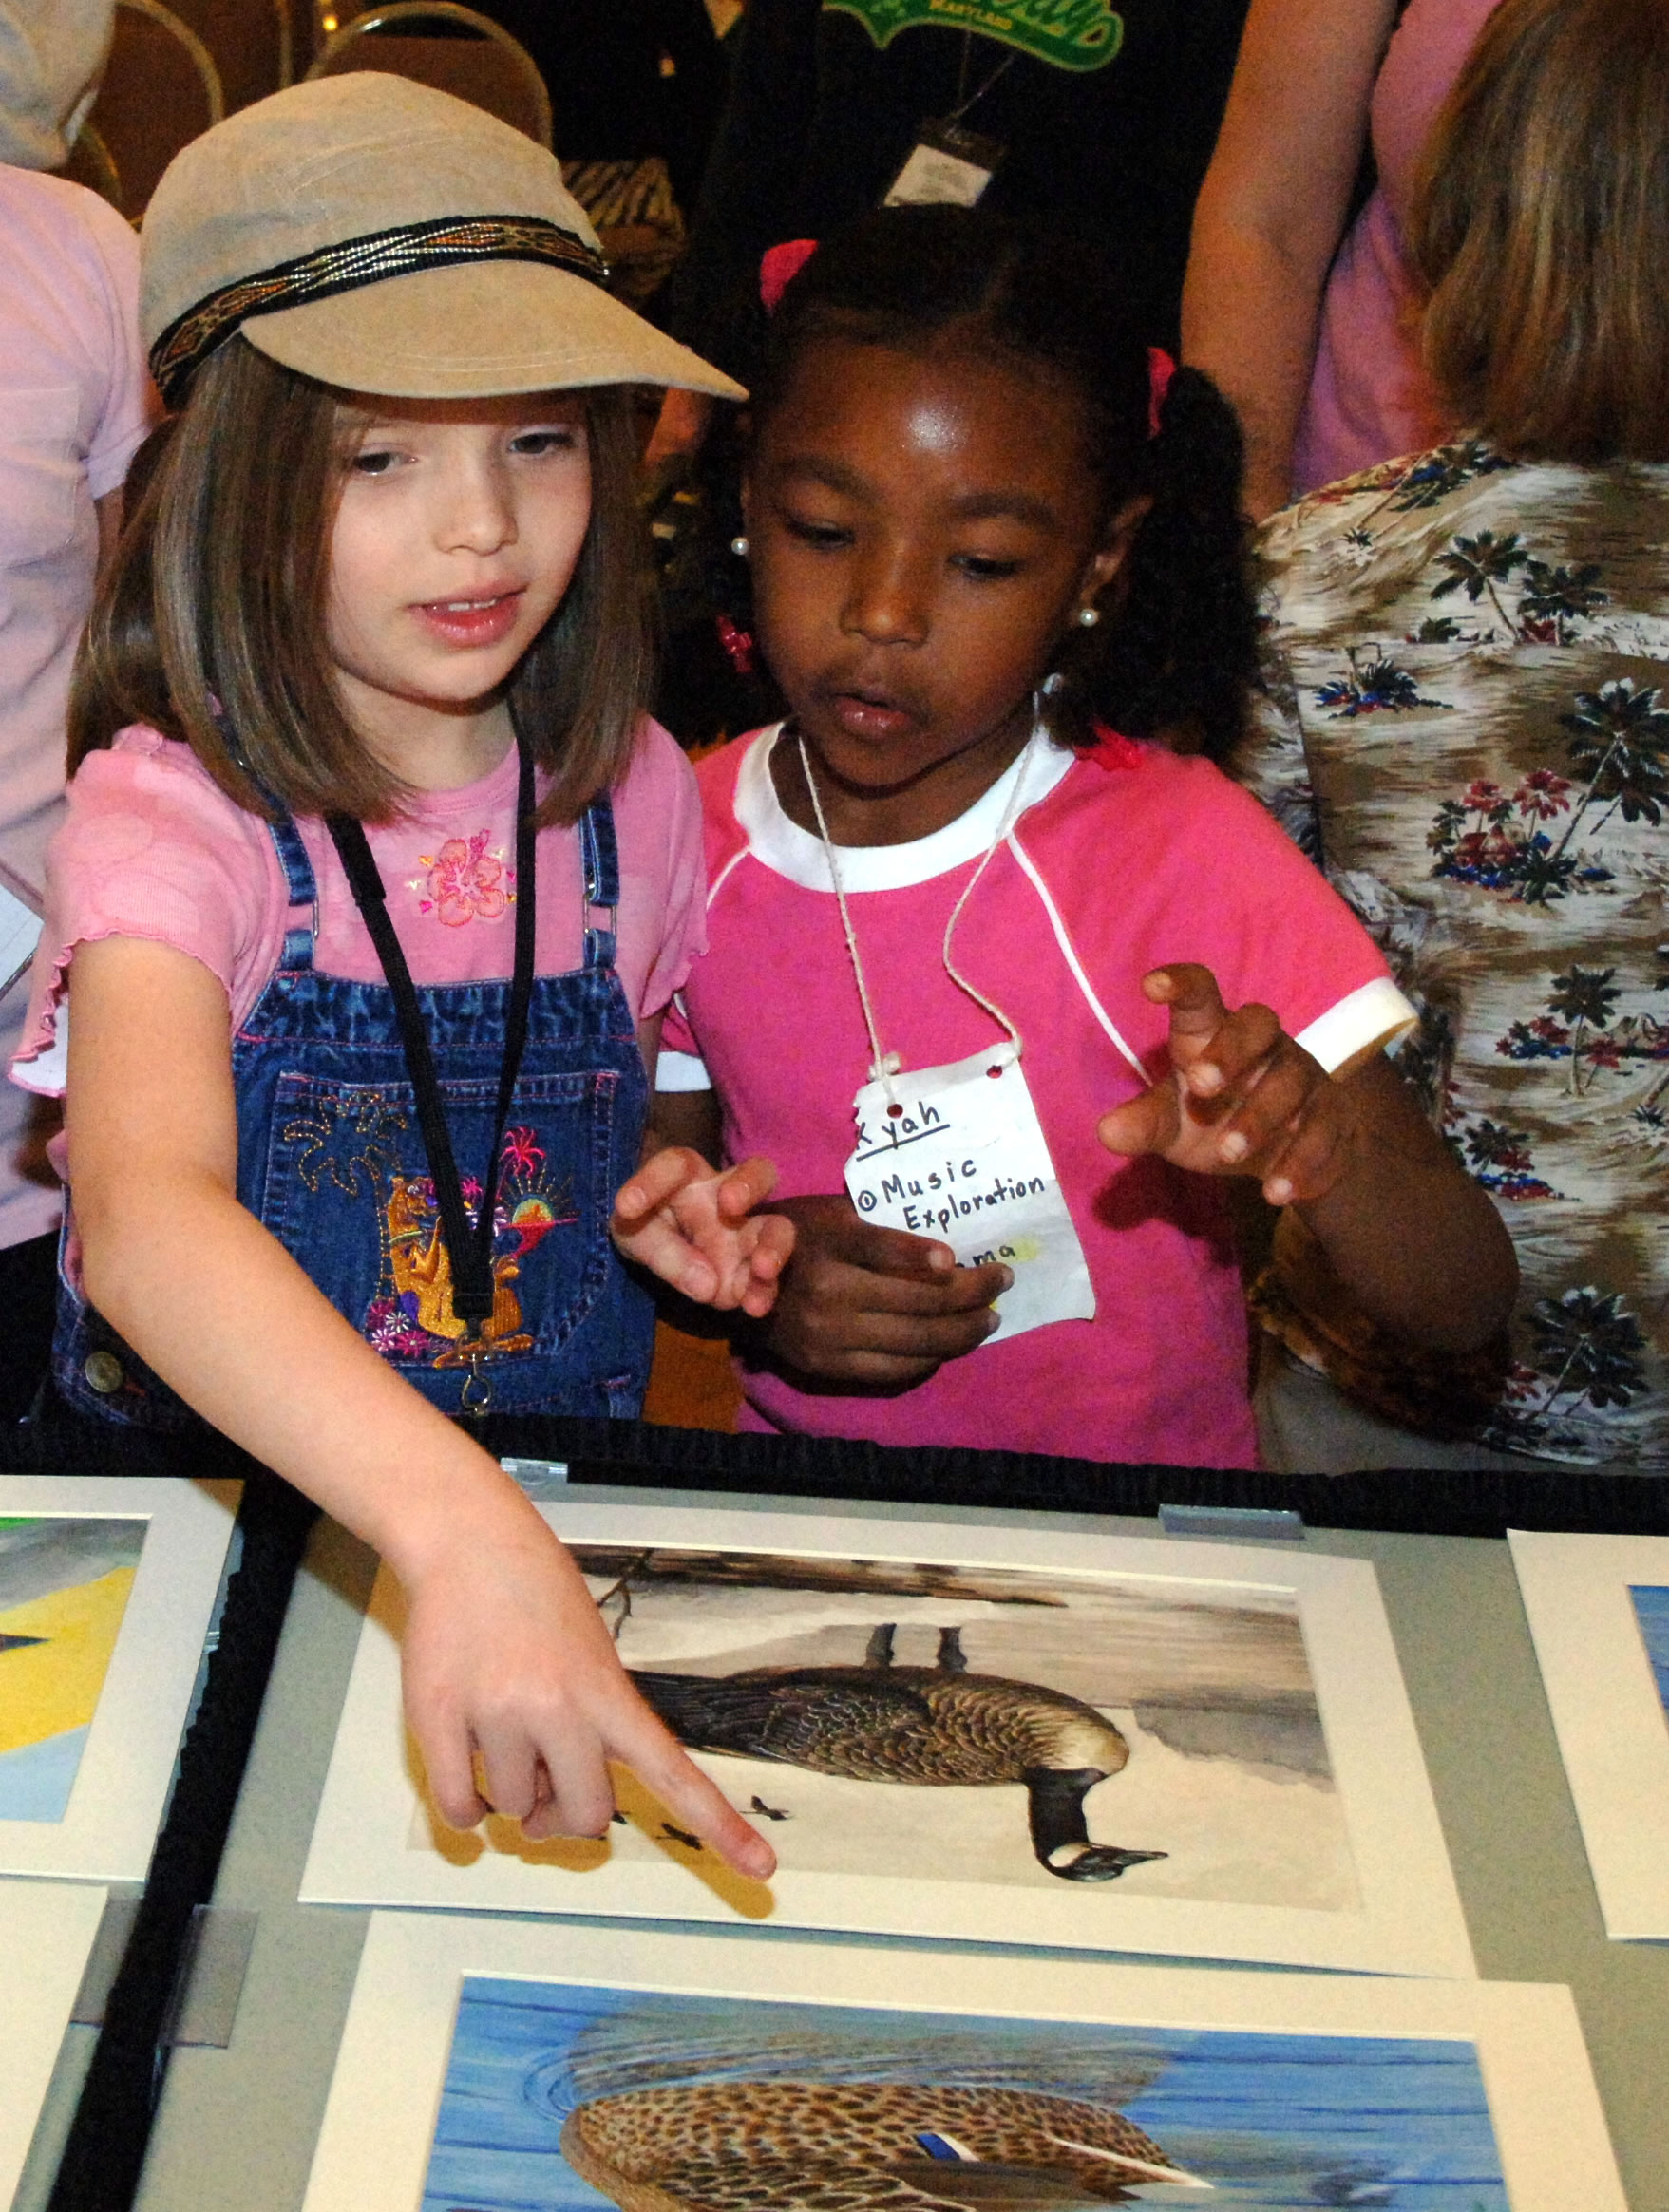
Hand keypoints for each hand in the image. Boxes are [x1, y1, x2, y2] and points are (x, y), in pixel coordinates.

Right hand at [399, 1498, 775, 1876]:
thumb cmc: (537, 1598)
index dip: (719, 1825)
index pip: (673, 1771)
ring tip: (502, 1731)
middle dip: (564, 1814)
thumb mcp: (592, 1656)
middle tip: (546, 1788)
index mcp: (609, 1693)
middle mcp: (560, 1707)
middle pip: (585, 1817)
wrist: (471, 1542)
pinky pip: (458, 1807)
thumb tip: (549, 1815)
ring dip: (508, 1792)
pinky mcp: (438, 1717)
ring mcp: (499, 1712)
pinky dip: (465, 1810)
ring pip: (513, 1809)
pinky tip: (468, 1773)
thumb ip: (589, 1732)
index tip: (762, 1869)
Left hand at [612, 1145, 794, 1315]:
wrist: (657, 1255)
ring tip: (762, 1269)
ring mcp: (745, 1232)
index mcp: (687, 1176)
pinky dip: (764, 1291)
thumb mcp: (635, 1234)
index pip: (675, 1165)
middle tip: (730, 1205)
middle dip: (750, 1184)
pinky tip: (753, 1306)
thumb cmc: (646, 1224)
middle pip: (758, 1172)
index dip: (652, 1181)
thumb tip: (706, 1284)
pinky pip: (768, 1277)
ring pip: (777, 1226)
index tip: (626, 1207)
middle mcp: (726, 1195)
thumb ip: (662, 1252)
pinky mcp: (751, 1268)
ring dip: (773, 1246)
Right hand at [762, 1194, 1010, 1384]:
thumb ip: (880, 1228)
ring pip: (914, 1340)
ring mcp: (830, 1336)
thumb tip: (944, 1252)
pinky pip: (894, 1369)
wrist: (737, 1285)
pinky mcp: (829, 1366)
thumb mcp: (832, 1212)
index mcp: (830, 1243)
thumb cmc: (797, 1236)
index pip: (891, 1251)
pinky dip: (930, 1357)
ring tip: (989, 1319)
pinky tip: (952, 1344)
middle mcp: (829, 1292)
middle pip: (918, 1301)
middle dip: (971, 1294)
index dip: (934, 1258)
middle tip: (1001, 1283)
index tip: (972, 1261)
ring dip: (962, 1332)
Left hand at [1095, 963, 1362, 1205]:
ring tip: (1228, 1154)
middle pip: (1257, 1024)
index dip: (1181, 984)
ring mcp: (1303, 1077)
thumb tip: (1107, 1132)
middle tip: (1200, 1085)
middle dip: (1230, 1051)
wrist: (1286, 1157)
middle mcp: (1264, 1046)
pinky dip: (1300, 1162)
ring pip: (1292, 1082)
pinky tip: (1276, 1192)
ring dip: (1260, 1117)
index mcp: (1215, 1033)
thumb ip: (1144, 1123)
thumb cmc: (1216, 1119)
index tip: (1152, 986)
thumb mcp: (1173, 1124)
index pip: (1201, 996)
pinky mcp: (1331, 1117)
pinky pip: (1323, 1131)